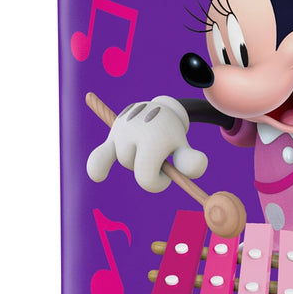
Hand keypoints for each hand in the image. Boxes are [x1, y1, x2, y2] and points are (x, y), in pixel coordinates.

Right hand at [86, 96, 207, 192]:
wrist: (160, 111)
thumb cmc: (172, 135)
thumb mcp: (184, 146)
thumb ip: (191, 161)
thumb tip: (194, 170)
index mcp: (155, 138)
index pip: (147, 179)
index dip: (158, 183)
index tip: (166, 175)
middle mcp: (136, 133)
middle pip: (137, 170)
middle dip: (149, 167)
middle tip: (159, 153)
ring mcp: (122, 134)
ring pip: (125, 162)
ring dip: (136, 159)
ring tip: (147, 143)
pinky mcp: (112, 136)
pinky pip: (100, 154)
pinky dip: (97, 166)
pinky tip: (99, 176)